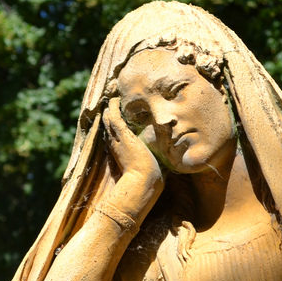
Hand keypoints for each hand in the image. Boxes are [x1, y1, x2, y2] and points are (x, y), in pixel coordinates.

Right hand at [103, 97, 163, 212]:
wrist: (142, 183)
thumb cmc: (148, 178)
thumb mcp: (149, 164)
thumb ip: (156, 157)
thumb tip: (173, 156)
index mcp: (121, 151)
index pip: (115, 134)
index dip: (114, 124)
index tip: (117, 115)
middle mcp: (116, 144)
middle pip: (108, 124)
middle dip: (109, 113)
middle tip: (112, 101)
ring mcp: (118, 139)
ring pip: (109, 119)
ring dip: (111, 108)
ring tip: (113, 97)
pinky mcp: (123, 135)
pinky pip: (114, 117)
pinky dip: (114, 108)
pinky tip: (116, 99)